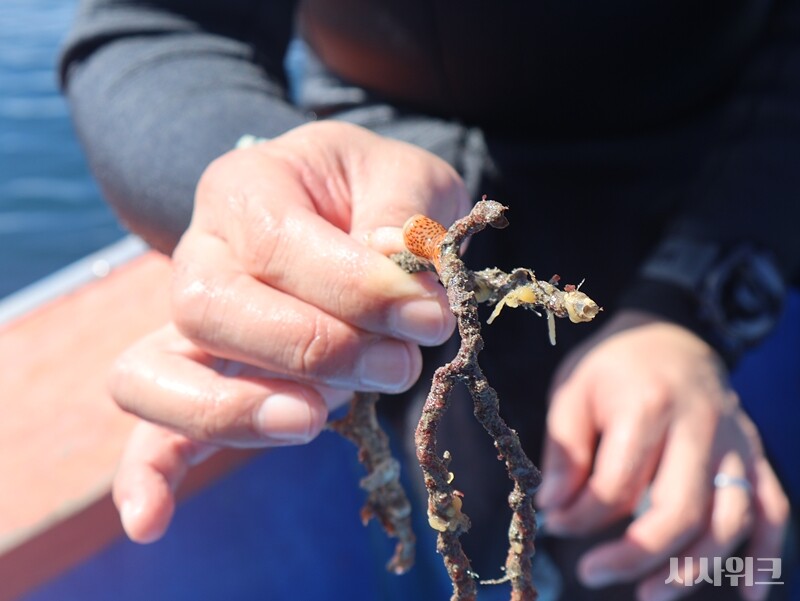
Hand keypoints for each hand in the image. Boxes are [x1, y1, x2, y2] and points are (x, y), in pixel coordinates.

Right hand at [110, 121, 470, 541]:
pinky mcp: (200, 377)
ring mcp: (188, 321)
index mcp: (248, 187)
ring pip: (158, 371)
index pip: (278, 245)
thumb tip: (402, 277)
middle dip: (314, 350)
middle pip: (211, 309)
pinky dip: (149, 474)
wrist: (348, 211)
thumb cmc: (378, 194)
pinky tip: (153, 521)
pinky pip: (152, 427)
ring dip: (239, 408)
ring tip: (315, 420)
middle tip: (398, 365)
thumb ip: (405, 219)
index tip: (430, 316)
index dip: (357, 290)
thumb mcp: (409, 181)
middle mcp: (202, 251)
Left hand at [536, 310, 788, 600]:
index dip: (581, 514)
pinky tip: (746, 593)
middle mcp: (700, 425)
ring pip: (729, 518)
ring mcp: (734, 441)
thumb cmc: (612, 366)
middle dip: (634, 554)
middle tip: (591, 573)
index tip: (554, 522)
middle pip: (679, 508)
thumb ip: (563, 452)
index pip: (618, 483)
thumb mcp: (573, 393)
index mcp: (648, 405)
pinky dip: (765, 556)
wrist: (668, 331)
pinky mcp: (753, 453)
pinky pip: (773, 509)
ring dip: (695, 568)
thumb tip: (551, 508)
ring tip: (651, 595)